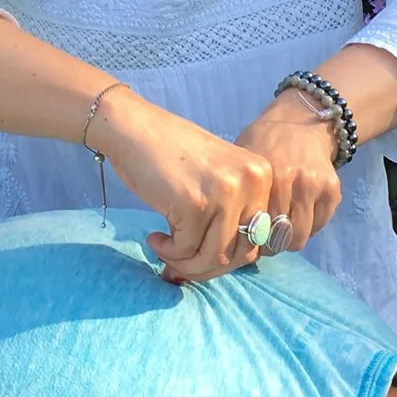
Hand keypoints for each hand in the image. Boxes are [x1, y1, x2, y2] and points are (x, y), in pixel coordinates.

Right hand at [87, 91, 274, 282]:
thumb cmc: (170, 155)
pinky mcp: (194, 205)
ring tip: (165, 250)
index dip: (229, 258)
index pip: (260, 239)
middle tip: (181, 263)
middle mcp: (251, 182)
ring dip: (185, 263)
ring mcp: (224, 193)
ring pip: (214, 256)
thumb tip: (225, 267)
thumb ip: (231, 216)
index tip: (202, 259)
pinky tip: (155, 238)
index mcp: (262, 175)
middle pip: (241, 253)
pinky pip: (186, 249)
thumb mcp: (216, 178)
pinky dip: (168, 252)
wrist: (133, 129)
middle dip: (208, 267)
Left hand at [236, 94, 343, 255]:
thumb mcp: (243, 161)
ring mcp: (316, 186)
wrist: (299, 121)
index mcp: (269, 176)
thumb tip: (230, 236)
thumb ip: (241, 195)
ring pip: (302, 236)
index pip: (259, 228)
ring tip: (281, 227)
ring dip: (290, 238)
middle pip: (281, 237)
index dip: (252, 240)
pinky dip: (309, 226)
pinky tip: (298, 213)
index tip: (248, 239)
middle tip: (265, 237)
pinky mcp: (333, 189)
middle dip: (271, 243)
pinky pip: (320, 225)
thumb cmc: (263, 143)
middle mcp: (295, 181)